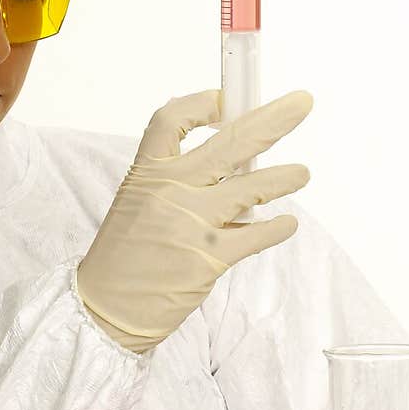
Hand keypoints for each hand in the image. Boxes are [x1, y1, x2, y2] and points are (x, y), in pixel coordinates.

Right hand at [75, 88, 312, 351]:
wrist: (106, 309)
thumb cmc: (123, 256)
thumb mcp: (136, 201)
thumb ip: (173, 178)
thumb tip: (225, 156)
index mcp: (146, 173)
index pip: (171, 120)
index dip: (202, 103)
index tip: (226, 100)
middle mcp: (170, 191)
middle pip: (230, 142)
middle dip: (273, 120)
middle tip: (302, 104)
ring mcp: (191, 224)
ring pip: (251, 186)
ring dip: (284, 177)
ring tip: (302, 173)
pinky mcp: (209, 259)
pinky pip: (256, 235)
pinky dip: (277, 228)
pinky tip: (287, 223)